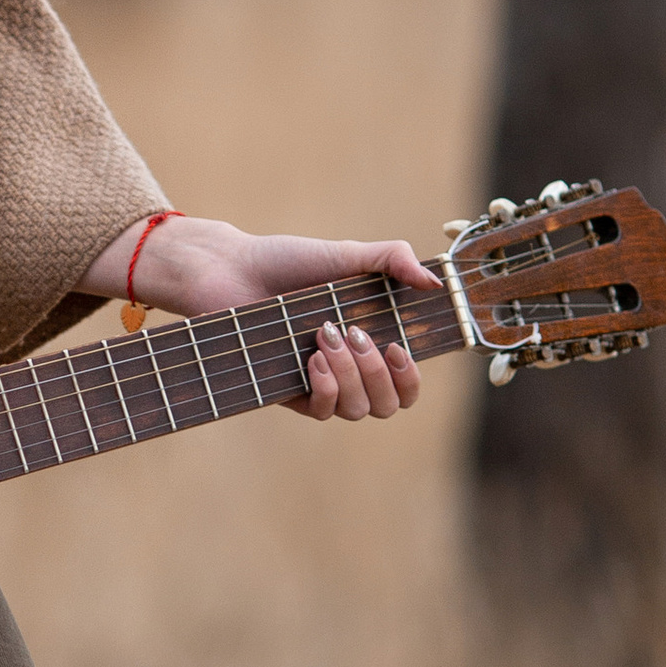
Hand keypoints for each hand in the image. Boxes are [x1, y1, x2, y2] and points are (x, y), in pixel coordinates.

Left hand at [119, 214, 432, 426]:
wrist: (229, 270)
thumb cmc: (285, 261)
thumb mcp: (345, 254)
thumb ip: (391, 259)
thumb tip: (436, 282)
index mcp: (369, 341)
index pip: (406, 383)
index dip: (411, 376)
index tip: (398, 346)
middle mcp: (349, 369)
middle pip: (389, 404)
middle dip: (379, 372)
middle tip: (355, 332)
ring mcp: (320, 383)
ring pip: (358, 411)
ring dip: (351, 375)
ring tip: (324, 337)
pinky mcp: (288, 393)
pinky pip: (322, 412)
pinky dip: (326, 387)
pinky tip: (311, 359)